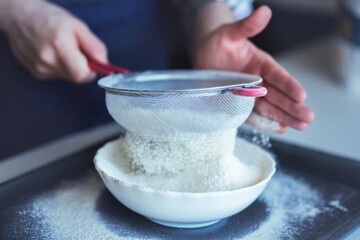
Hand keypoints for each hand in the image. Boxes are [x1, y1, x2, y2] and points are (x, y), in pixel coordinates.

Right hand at [0, 0, 106, 82]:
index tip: (92, 63)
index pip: (82, 74)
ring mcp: (40, 67)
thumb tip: (105, 64)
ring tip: (61, 49)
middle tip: (77, 52)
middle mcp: (48, 58)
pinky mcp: (36, 73)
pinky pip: (58, 75)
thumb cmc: (51, 18)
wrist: (20, 17)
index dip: (91, 72)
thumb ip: (94, 46)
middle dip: (82, 68)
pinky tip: (52, 53)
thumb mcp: (78, 26)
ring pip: (67, 77)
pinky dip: (60, 67)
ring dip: (70, 67)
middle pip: (76, 77)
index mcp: (59, 44)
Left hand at [193, 6, 313, 132]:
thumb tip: (264, 11)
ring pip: (270, 107)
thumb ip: (247, 27)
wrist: (204, 55)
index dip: (289, 85)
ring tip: (301, 126)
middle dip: (293, 107)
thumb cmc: (217, 42)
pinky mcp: (239, 103)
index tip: (301, 95)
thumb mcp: (230, 33)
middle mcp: (258, 80)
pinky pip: (253, 115)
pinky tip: (281, 128)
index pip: (277, 75)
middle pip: (278, 95)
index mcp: (260, 63)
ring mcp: (249, 94)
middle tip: (308, 118)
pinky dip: (266, 122)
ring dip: (285, 117)